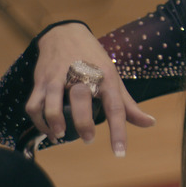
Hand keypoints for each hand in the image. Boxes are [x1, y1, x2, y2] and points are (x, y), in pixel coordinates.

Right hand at [25, 23, 154, 156]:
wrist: (66, 33)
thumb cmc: (95, 60)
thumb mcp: (114, 78)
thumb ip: (129, 105)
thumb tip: (150, 123)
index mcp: (106, 77)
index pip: (116, 107)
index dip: (119, 132)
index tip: (119, 153)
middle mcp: (83, 76)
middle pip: (81, 101)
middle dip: (83, 123)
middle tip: (88, 139)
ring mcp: (59, 78)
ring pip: (52, 103)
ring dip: (55, 122)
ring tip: (61, 136)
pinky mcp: (42, 80)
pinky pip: (35, 104)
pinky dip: (39, 121)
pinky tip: (49, 130)